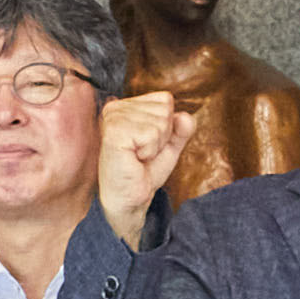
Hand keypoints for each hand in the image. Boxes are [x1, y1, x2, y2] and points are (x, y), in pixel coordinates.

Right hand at [95, 86, 191, 201]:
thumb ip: (181, 129)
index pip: (165, 99)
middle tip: (143, 154)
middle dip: (162, 137)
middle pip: (165, 110)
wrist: (130, 198)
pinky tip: (134, 159)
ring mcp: (114, 117)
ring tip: (138, 157)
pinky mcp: (114, 131)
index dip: (167, 127)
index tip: (148, 144)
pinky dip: (149, 151)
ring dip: (155, 146)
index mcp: (127, 105)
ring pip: (161, 122)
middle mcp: (116, 106)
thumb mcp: (169, 146)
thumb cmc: (145, 171)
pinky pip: (151, 134)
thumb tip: (186, 117)